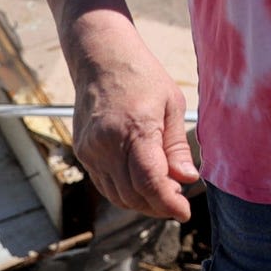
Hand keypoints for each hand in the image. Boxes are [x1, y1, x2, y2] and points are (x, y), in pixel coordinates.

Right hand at [71, 25, 199, 220]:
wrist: (100, 57)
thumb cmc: (141, 76)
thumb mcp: (171, 104)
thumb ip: (177, 146)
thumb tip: (187, 179)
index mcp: (134, 129)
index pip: (150, 182)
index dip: (169, 204)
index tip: (185, 213)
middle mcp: (106, 144)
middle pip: (133, 195)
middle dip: (159, 205)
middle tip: (179, 199)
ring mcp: (90, 151)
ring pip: (118, 196)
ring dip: (142, 203)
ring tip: (164, 192)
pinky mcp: (83, 153)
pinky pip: (105, 185)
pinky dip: (125, 192)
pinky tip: (142, 184)